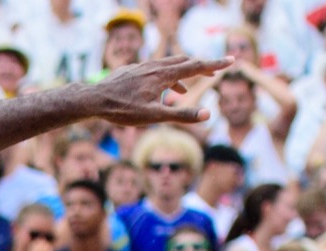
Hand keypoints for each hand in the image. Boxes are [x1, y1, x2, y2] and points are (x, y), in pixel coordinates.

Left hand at [80, 54, 228, 127]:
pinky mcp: (131, 70)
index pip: (196, 66)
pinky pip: (153, 71)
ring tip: (184, 90)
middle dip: (200, 67)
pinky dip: (163, 78)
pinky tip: (156, 92)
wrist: (93, 99)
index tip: (232, 60)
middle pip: (184, 62)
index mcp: (164, 74)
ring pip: (168, 65)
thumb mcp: (154, 116)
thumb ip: (182, 115)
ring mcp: (142, 67)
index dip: (215, 64)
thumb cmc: (122, 109)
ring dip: (180, 74)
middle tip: (214, 71)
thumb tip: (208, 114)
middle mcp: (155, 66)